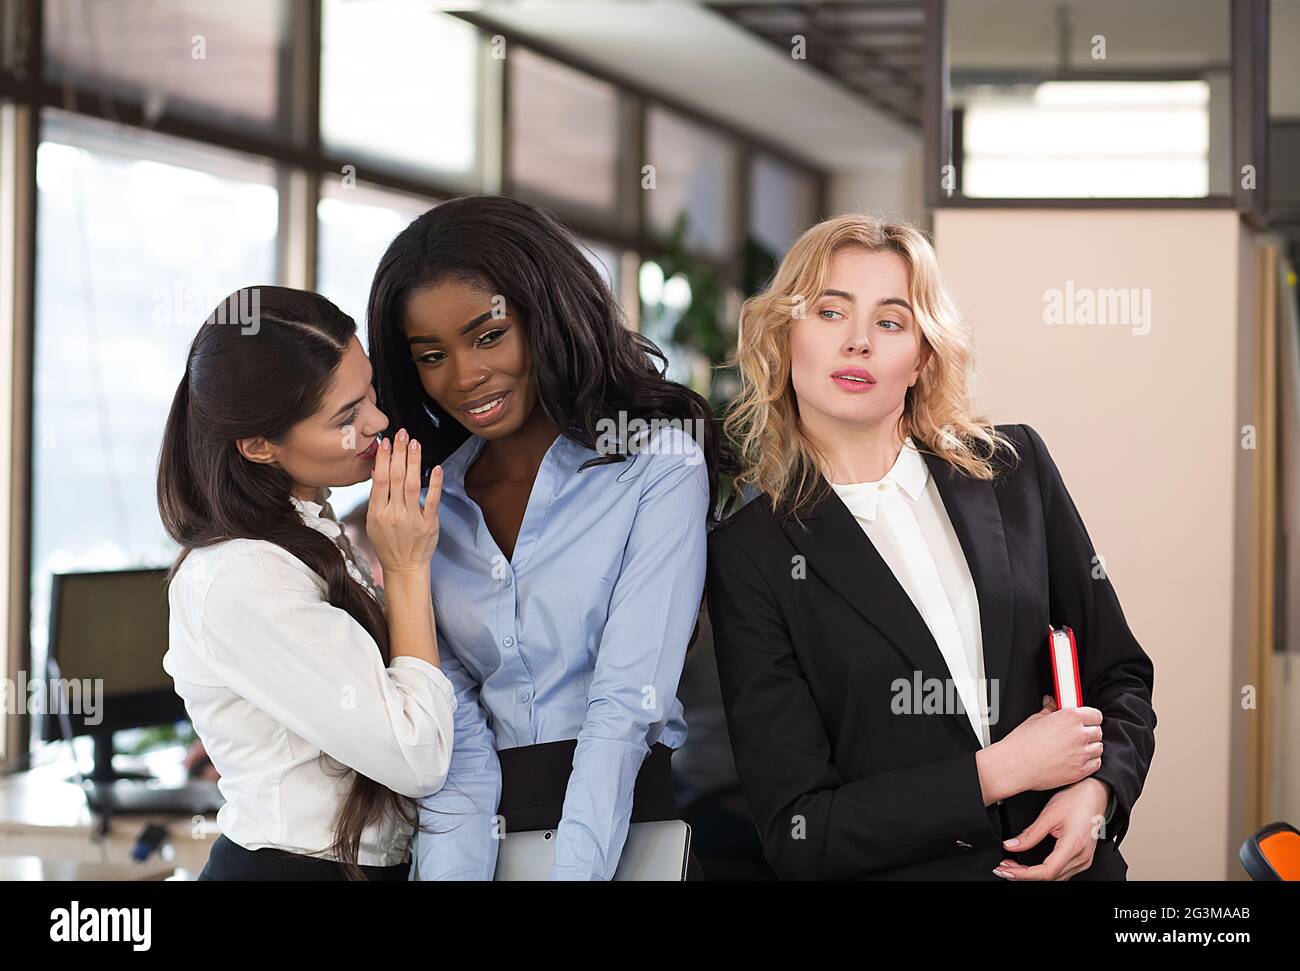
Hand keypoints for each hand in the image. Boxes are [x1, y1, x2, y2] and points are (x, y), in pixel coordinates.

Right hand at [365, 428, 442, 575]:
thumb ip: (377, 497)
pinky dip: (435, 484)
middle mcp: (394, 514)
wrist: (404, 567)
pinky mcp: (429, 524)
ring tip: (416, 444)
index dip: (384, 459)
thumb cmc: (388, 544)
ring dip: (415, 462)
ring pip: (413, 485)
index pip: (380, 480)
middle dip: (400, 453)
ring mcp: (412, 519)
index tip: (387, 442)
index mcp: (378, 513)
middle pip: (397, 478)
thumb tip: (378, 470)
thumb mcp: (374, 522)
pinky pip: (432, 501)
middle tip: (403, 435)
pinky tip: (436, 468)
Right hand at [993, 695, 1103, 793]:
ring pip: (1098, 748)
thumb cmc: (1022, 743)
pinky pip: (1095, 764)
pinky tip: (1077, 759)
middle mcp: (1079, 734)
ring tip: (1076, 748)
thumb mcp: (1035, 719)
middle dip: (1089, 732)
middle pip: (1098, 731)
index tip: (1086, 720)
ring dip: (1090, 747)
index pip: (1095, 715)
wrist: (1015, 765)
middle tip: (1077, 734)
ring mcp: (1081, 754)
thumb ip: (1050, 709)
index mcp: (1070, 717)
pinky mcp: (1080, 770)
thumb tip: (1052, 703)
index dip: (1090, 717)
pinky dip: (1090, 761)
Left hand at [993, 777, 1110, 880]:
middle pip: (1050, 878)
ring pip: (1056, 878)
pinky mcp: (1083, 859)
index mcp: (1073, 846)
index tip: (1006, 871)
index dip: (1024, 874)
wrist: (1096, 795)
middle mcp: (1081, 858)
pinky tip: (1030, 867)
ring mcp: (1084, 860)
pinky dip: (1044, 872)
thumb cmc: (1076, 800)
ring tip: (1013, 867)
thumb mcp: (1049, 814)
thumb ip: (1030, 834)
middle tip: (1004, 868)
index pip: (1046, 871)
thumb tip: (1011, 846)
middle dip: (1023, 875)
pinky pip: (1062, 873)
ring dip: (1033, 875)